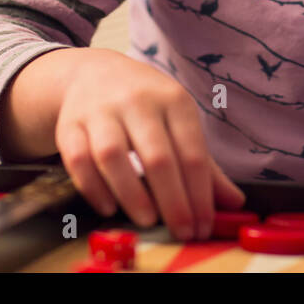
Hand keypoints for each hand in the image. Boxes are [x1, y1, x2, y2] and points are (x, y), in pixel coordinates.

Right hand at [53, 49, 245, 239]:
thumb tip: (234, 202)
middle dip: (173, 200)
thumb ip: (204, 164)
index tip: (203, 225)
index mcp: (173, 99)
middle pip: (157, 156)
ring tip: (148, 221)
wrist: (92, 72)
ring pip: (113, 155)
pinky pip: (78, 159)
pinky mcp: (69, 124)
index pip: (192, 152)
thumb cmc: (145, 104)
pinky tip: (109, 207)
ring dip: (132, 193)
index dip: (200, 194)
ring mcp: (100, 111)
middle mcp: (136, 101)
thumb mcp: (178, 121)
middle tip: (182, 231)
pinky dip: (93, 187)